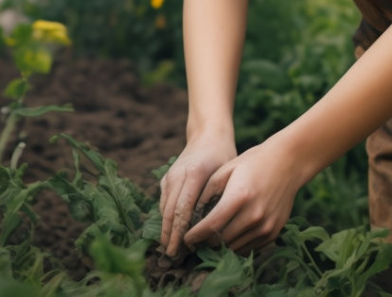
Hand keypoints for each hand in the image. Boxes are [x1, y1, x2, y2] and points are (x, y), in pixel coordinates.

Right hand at [159, 132, 236, 256]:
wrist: (208, 134)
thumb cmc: (223, 155)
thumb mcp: (227, 173)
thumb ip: (219, 197)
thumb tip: (214, 229)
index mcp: (195, 173)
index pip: (183, 209)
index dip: (181, 232)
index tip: (183, 250)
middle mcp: (178, 175)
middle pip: (170, 212)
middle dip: (170, 236)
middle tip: (173, 256)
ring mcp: (170, 176)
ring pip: (164, 208)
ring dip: (166, 229)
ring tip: (171, 249)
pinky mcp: (167, 178)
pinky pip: (164, 202)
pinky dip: (166, 218)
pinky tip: (171, 232)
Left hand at [183, 137, 305, 253]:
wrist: (288, 162)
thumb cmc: (254, 162)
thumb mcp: (228, 169)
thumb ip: (208, 191)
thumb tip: (192, 214)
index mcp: (239, 196)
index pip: (211, 225)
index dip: (195, 235)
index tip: (186, 238)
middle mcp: (254, 215)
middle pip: (221, 240)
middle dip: (206, 241)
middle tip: (197, 239)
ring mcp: (266, 226)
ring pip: (234, 248)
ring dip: (221, 245)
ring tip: (213, 236)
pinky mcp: (274, 232)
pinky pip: (249, 248)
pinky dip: (237, 244)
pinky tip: (232, 233)